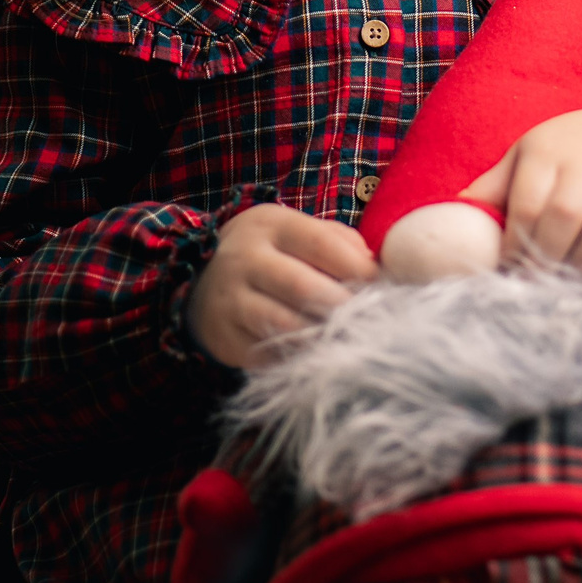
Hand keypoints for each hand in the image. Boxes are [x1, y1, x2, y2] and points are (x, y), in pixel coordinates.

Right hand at [185, 203, 376, 366]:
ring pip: (285, 325)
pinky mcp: (224, 337)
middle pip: (303, 287)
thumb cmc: (271, 254)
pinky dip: (297, 357)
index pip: (320, 243)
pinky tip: (314, 354)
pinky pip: (268, 354)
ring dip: (322, 336)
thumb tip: (374, 266)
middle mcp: (244, 259)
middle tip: (368, 320)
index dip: (357, 267)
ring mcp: (230, 300)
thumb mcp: (297, 232)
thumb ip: (339, 241)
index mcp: (271, 225)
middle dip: (342, 307)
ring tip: (347, 339)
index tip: (378, 284)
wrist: (202, 281)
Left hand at [462, 106, 581, 268]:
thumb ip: (495, 187)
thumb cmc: (568, 153)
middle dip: (552, 257)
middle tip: (545, 283)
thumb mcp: (528, 158)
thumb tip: (452, 211)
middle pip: (565, 213)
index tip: (511, 274)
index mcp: (546, 153)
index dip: (516, 248)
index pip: (525, 206)